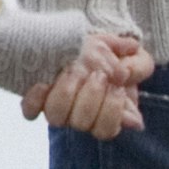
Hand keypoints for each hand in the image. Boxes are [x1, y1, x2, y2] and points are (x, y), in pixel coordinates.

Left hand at [26, 30, 151, 138]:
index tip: (116, 85)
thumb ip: (138, 77)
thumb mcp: (133, 58)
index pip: (106, 130)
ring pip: (56, 117)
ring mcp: (57, 108)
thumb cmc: (111, 51)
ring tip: (74, 70)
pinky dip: (36, 97)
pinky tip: (44, 81)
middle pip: (81, 123)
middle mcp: (80, 116)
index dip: (111, 110)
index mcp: (105, 114)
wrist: (81, 37)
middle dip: (91, 96)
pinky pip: (30, 110)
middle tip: (96, 73)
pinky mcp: (36, 99)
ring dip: (66, 92)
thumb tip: (135, 121)